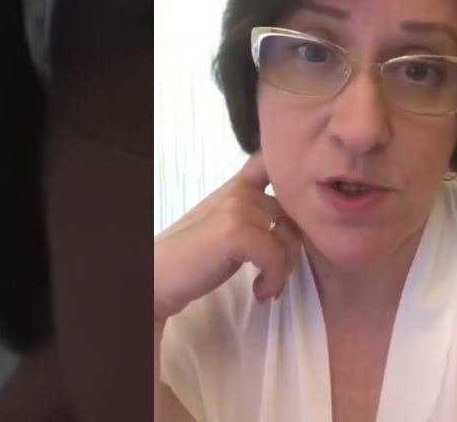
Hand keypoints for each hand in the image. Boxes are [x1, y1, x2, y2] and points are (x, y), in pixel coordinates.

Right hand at [153, 153, 302, 321]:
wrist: (158, 277)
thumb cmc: (195, 258)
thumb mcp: (228, 227)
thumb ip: (256, 216)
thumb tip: (298, 226)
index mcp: (237, 186)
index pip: (272, 165)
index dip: (292, 183)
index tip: (295, 217)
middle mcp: (239, 190)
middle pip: (293, 215)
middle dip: (291, 249)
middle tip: (275, 275)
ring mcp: (237, 208)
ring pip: (289, 237)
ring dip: (283, 269)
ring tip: (266, 286)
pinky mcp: (235, 232)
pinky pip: (276, 256)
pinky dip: (274, 279)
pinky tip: (260, 292)